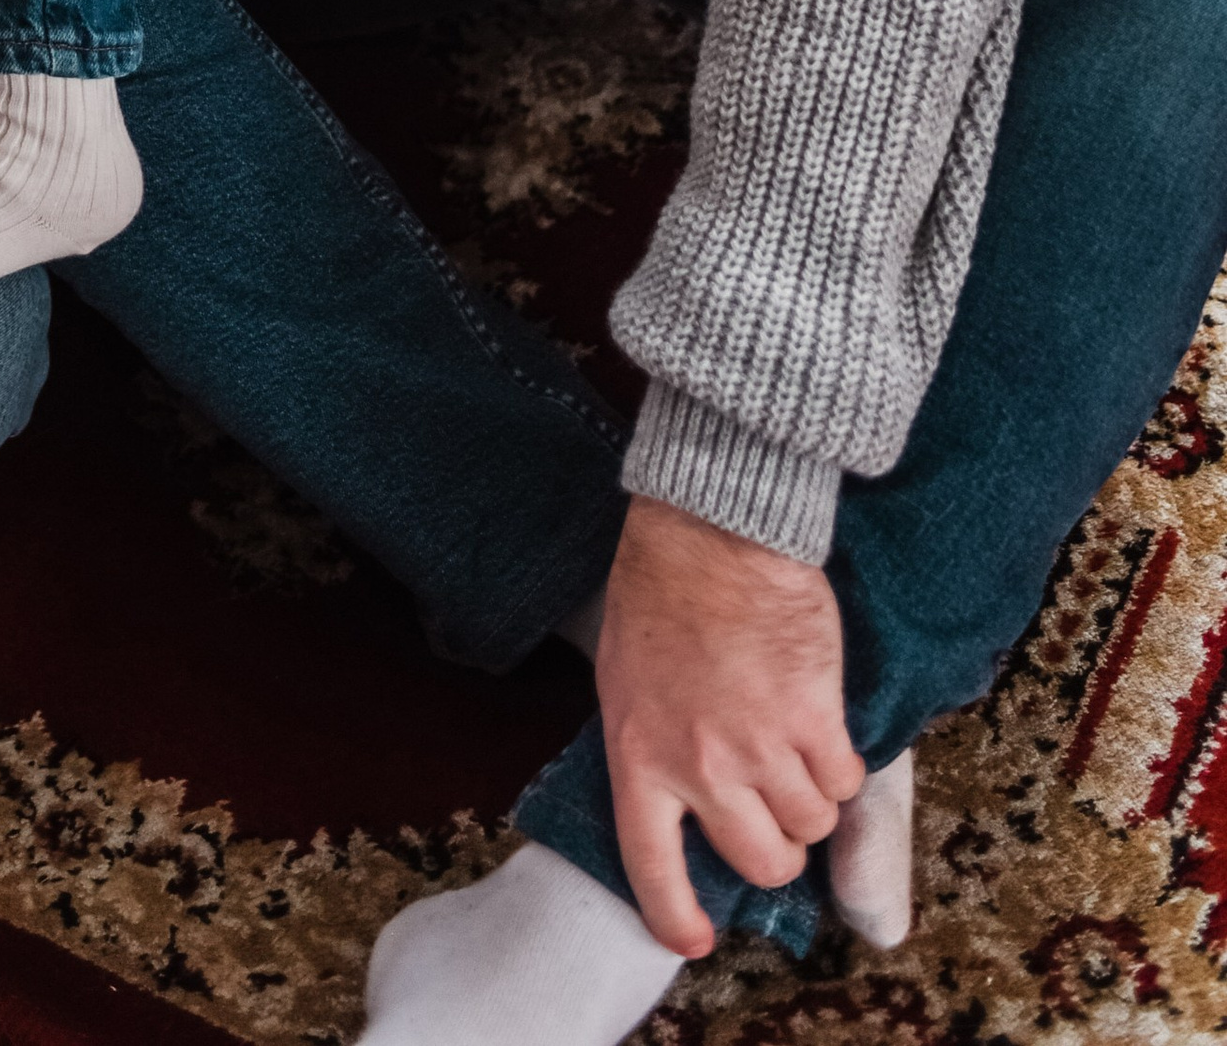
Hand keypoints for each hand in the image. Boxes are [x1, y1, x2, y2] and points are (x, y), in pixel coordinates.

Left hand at [598, 496, 863, 956]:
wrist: (710, 530)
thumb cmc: (658, 592)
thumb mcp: (625, 679)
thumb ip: (652, 745)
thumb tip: (680, 798)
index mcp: (638, 757)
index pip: (652, 865)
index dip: (675, 913)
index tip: (694, 940)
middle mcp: (700, 768)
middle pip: (762, 861)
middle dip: (777, 845)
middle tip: (774, 806)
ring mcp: (759, 748)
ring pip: (812, 824)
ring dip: (812, 798)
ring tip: (797, 750)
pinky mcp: (813, 720)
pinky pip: (844, 780)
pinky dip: (841, 764)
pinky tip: (823, 725)